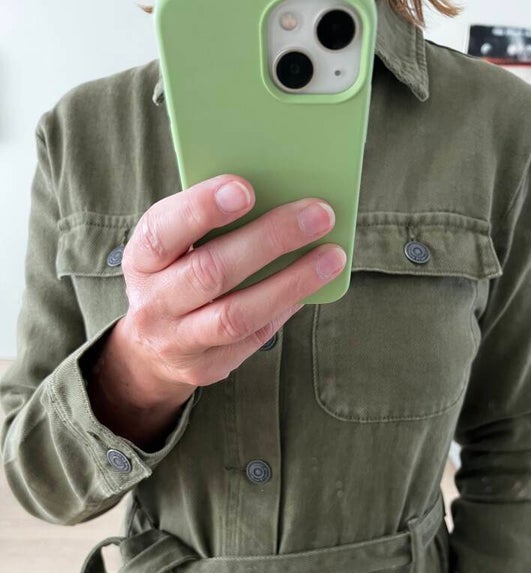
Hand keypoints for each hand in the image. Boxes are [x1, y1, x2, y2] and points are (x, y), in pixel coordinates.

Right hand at [116, 173, 345, 404]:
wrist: (151, 347)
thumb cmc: (175, 275)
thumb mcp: (174, 246)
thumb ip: (208, 224)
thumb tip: (278, 196)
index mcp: (141, 259)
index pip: (163, 232)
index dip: (201, 209)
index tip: (245, 188)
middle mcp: (153, 303)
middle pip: (211, 272)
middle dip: (269, 240)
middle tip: (318, 214)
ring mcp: (178, 341)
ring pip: (238, 314)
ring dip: (291, 281)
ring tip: (332, 256)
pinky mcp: (206, 367)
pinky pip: (254, 337)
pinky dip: (286, 306)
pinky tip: (313, 284)